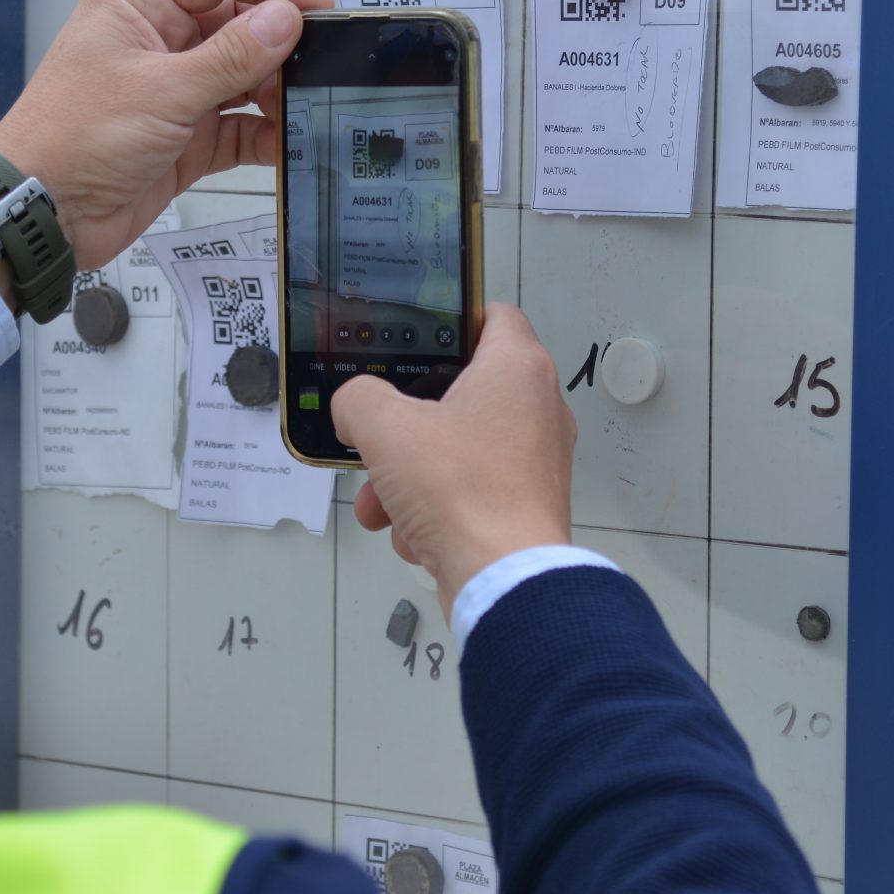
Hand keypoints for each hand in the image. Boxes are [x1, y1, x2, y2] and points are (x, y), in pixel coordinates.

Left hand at [0, 0, 329, 268]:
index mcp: (138, 5)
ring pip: (242, 75)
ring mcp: (173, 91)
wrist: (41, 215)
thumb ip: (231, 56)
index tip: (317, 6)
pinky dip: (264, 133)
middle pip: (236, 20)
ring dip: (276, 88)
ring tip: (309, 102)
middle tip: (324, 60)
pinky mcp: (185, 139)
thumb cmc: (79, 138)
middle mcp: (158, 40)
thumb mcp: (162, 91)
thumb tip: (288, 18)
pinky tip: (290, 141)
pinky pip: (237, 126)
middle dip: (279, 40)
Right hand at [335, 306, 576, 618]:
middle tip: (380, 437)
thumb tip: (355, 407)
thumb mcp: (384, 428)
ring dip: (410, 474)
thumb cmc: (464, 494)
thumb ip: (357, 399)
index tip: (416, 337)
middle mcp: (538, 408)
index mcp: (518, 369)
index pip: (491, 313)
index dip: (449, 319)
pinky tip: (412, 533)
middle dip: (407, 424)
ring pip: (458, 449)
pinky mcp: (527, 503)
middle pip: (460, 393)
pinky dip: (436, 508)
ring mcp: (537, 460)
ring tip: (383, 502)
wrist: (502, 580)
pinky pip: (469, 490)